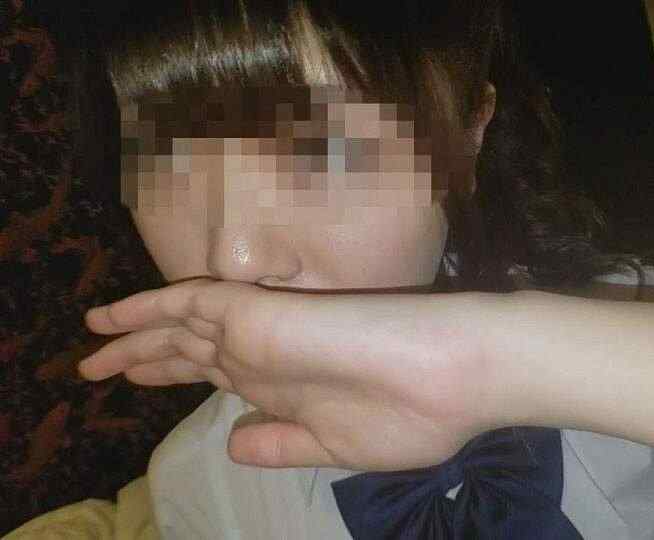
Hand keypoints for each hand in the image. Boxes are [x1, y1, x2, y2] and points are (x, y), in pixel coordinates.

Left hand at [78, 278, 503, 471]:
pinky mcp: (260, 314)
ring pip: (180, 327)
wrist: (458, 373)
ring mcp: (262, 332)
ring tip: (90, 344)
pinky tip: (108, 319)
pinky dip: (144, 309)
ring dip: (130, 336)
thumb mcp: (336, 447)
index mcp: (289, 386)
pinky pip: (186, 304)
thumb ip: (281, 443)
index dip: (179, 378)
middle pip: (191, 353)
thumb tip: (232, 441)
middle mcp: (269, 355)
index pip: (221, 376)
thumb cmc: (417, 415)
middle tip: (100, 367)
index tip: (144, 384)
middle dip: (145, 359)